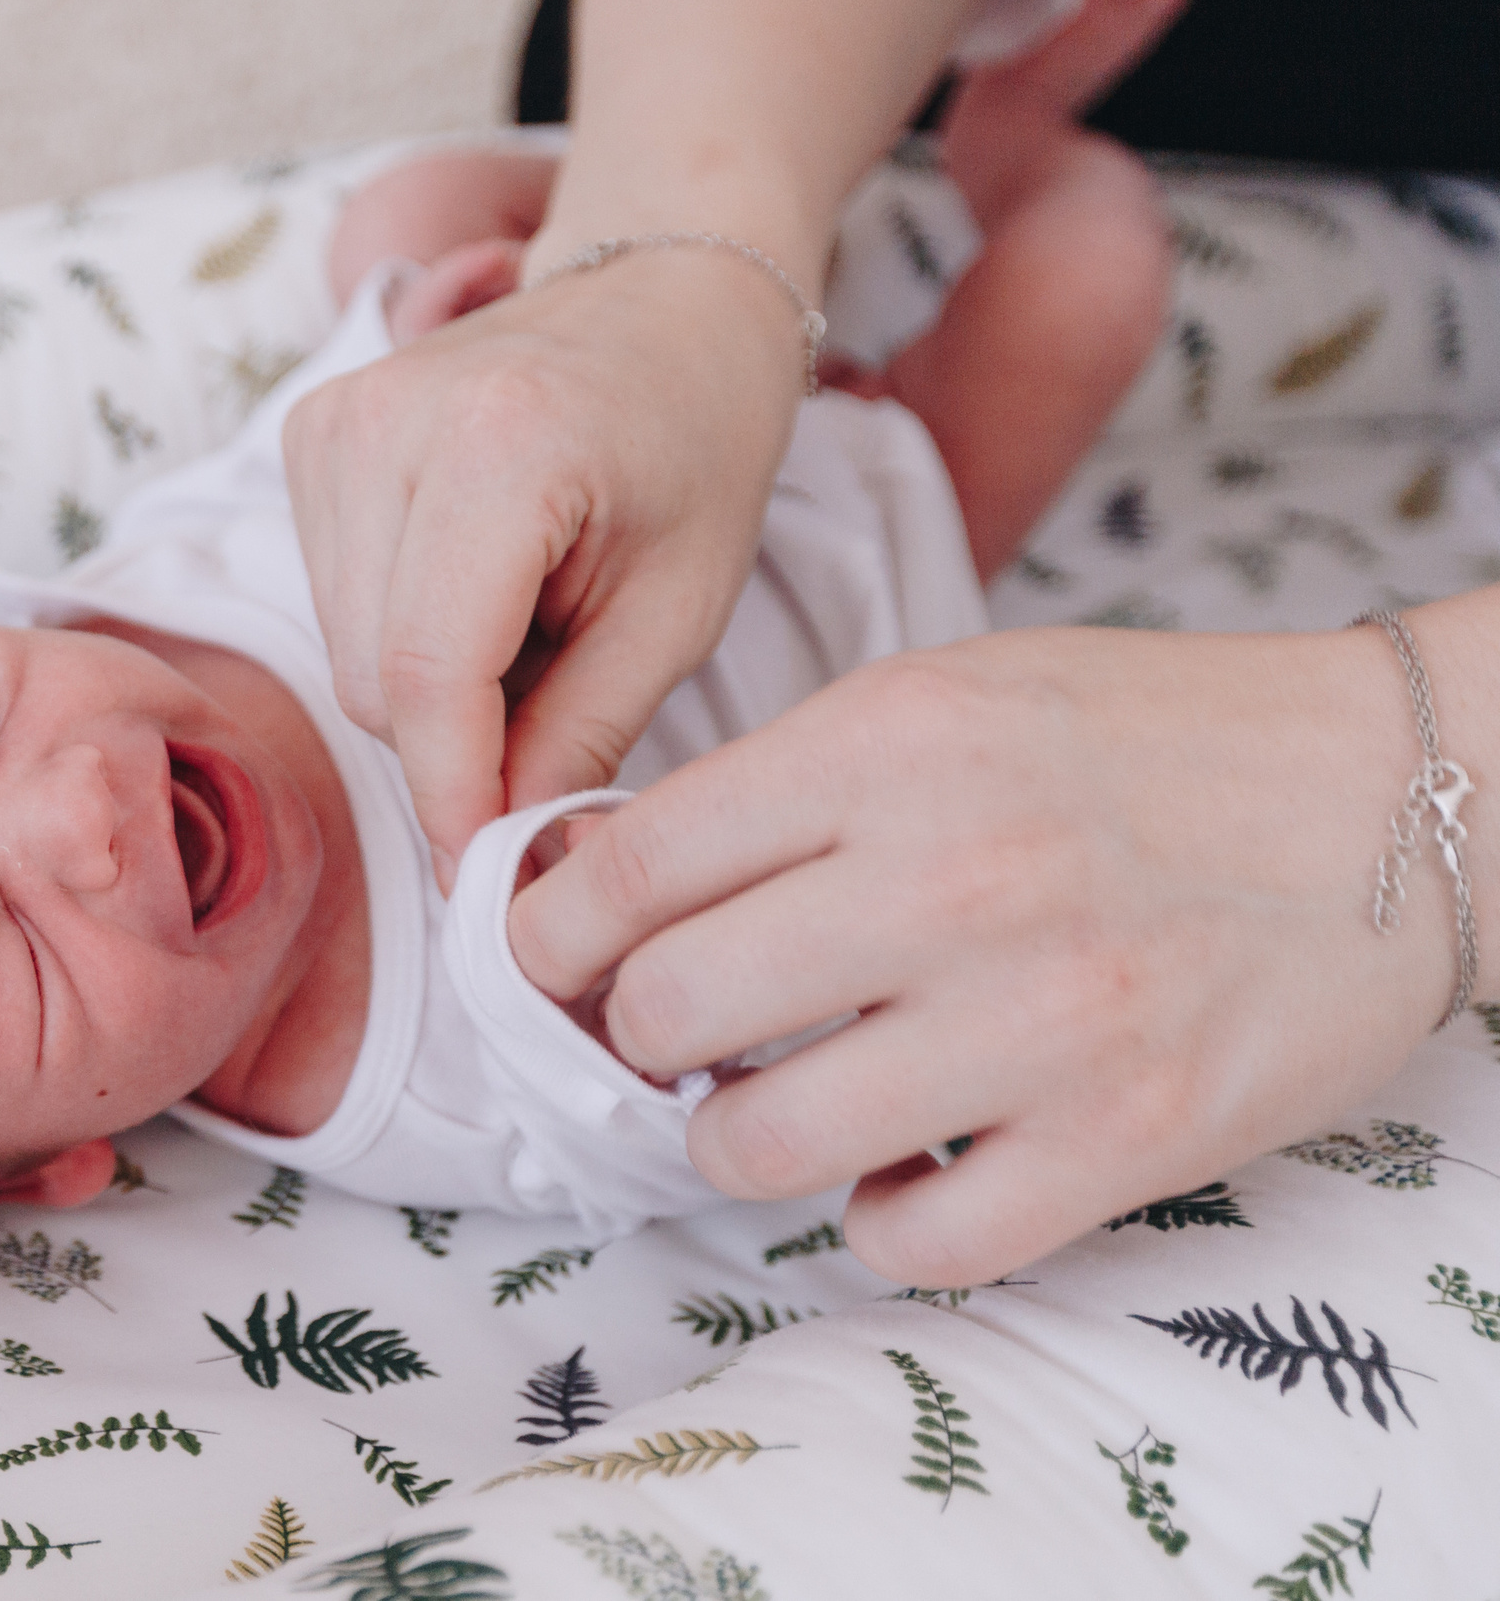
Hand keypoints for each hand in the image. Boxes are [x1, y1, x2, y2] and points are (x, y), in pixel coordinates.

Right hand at [282, 247, 805, 884]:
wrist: (666, 290)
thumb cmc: (698, 438)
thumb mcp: (680, 606)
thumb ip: (583, 734)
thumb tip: (498, 852)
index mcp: (501, 445)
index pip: (431, 676)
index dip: (454, 795)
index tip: (487, 878)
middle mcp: (387, 421)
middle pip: (379, 681)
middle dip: (461, 741)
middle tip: (563, 705)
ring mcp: (333, 419)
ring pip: (347, 654)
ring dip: (435, 685)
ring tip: (533, 621)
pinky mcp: (309, 432)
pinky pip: (333, 603)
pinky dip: (406, 630)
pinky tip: (481, 583)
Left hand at [507, 622, 1464, 1286]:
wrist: (1390, 793)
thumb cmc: (1142, 739)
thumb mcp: (942, 698)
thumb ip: (780, 787)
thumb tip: (600, 890)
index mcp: (886, 746)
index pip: (627, 866)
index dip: (549, 933)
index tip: (556, 960)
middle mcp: (952, 877)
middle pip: (665, 1011)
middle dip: (637, 1039)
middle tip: (674, 1037)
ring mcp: (1042, 1018)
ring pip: (756, 1144)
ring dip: (737, 1140)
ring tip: (780, 1102)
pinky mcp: (1127, 1137)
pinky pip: (910, 1241)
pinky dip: (878, 1219)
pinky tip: (904, 1165)